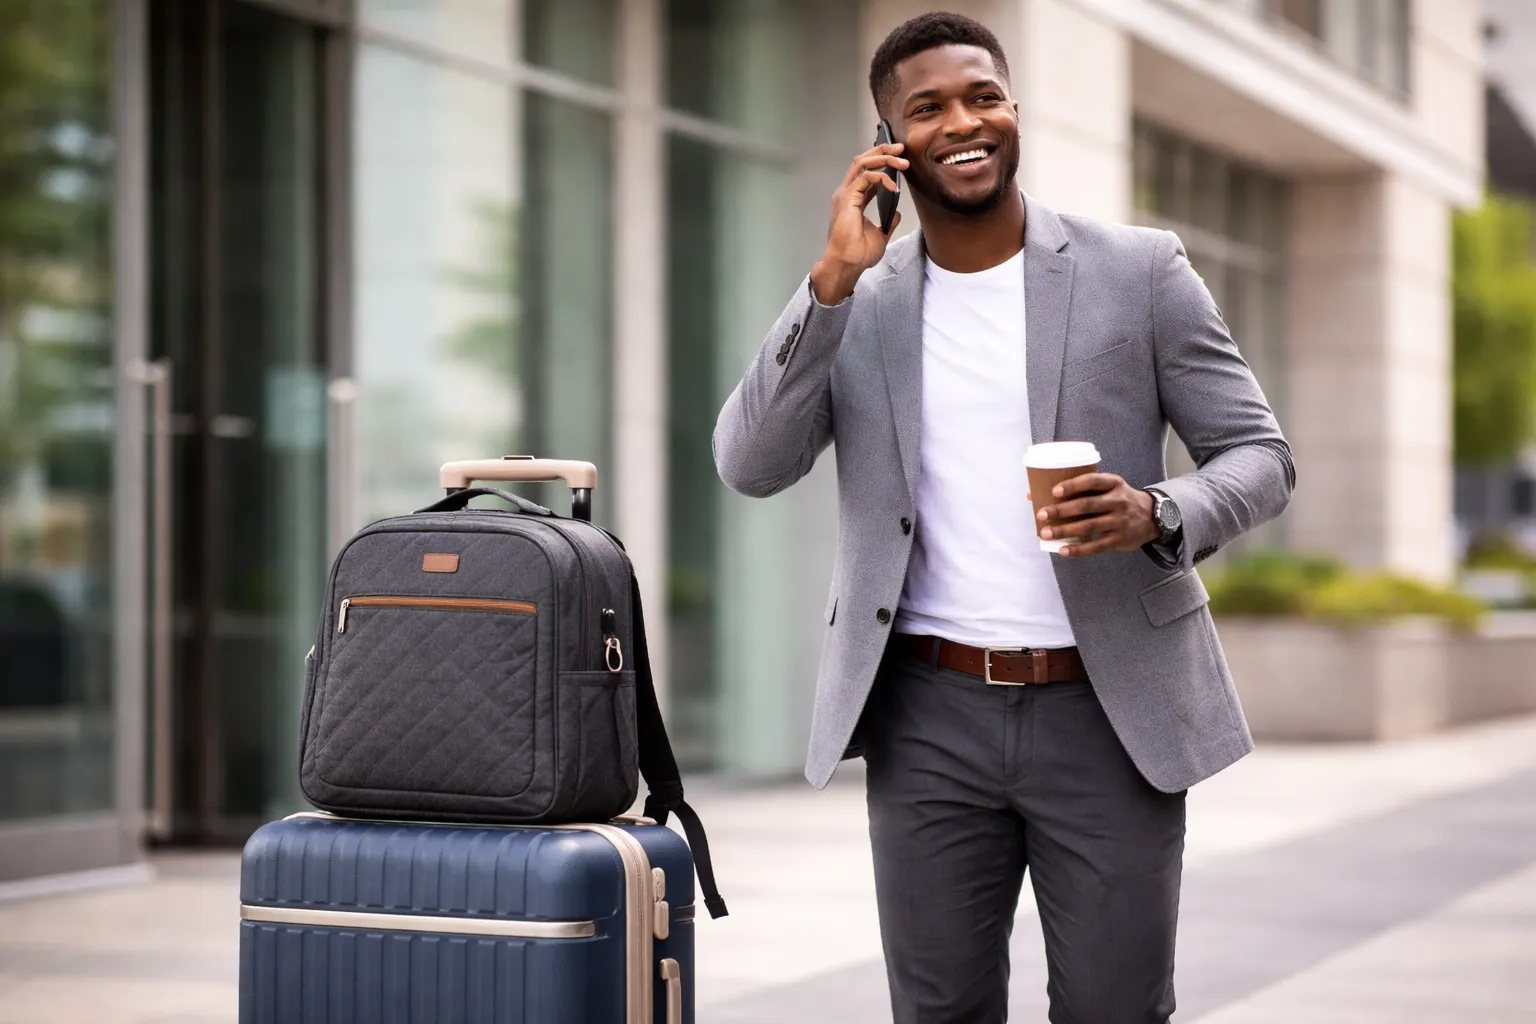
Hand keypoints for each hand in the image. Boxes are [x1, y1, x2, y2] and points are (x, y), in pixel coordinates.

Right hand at [810, 143, 907, 304]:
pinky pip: (865, 178)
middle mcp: (847, 193)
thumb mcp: (880, 235)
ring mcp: (845, 195)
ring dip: (883, 158)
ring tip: (902, 161)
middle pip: (862, 161)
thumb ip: (887, 221)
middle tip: (901, 148)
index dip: (882, 162)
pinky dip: (881, 177)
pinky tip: (893, 185)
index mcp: (852, 199)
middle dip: (882, 151)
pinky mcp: (848, 199)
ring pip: (862, 163)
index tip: (900, 158)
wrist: (847, 264)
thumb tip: (896, 212)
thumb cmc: (857, 254)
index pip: (866, 172)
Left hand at [1029, 473, 1158, 557]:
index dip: (1073, 485)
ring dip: (1065, 530)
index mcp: (1114, 483)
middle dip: (1062, 510)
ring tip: (1045, 533)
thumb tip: (1036, 493)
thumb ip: (1082, 489)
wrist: (1153, 517)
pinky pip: (1096, 546)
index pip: (1092, 481)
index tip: (1054, 491)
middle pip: (1086, 505)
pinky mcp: (1119, 539)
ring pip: (1089, 526)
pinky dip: (1078, 550)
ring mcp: (1119, 521)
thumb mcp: (1109, 488)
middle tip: (1041, 514)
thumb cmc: (1119, 499)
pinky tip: (1063, 550)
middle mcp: (1118, 501)